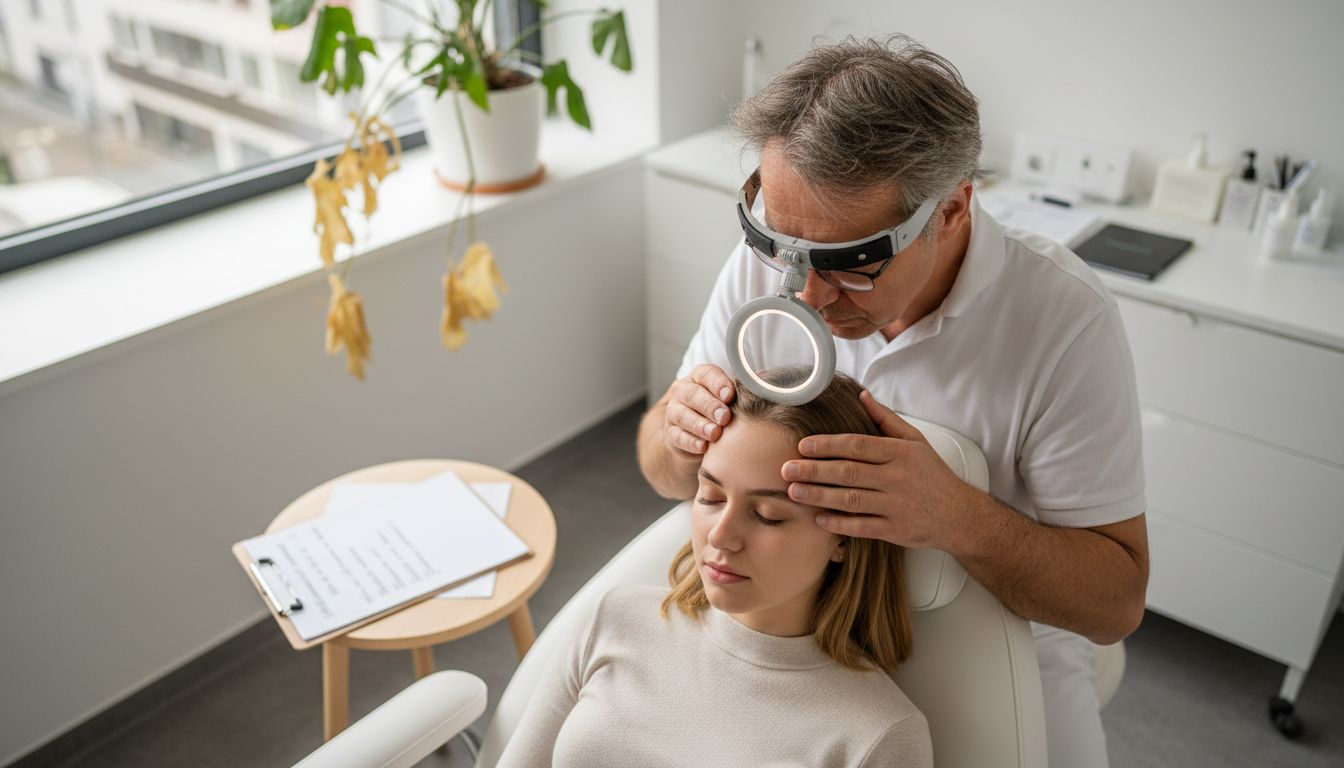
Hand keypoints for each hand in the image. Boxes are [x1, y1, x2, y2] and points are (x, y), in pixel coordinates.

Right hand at [662, 364, 735, 456]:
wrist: (699, 434)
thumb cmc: (721, 411)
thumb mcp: (731, 398)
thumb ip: (744, 388)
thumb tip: (763, 378)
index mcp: (700, 377)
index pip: (706, 374)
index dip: (718, 383)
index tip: (730, 395)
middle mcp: (684, 391)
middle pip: (693, 394)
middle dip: (710, 406)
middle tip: (724, 417)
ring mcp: (674, 412)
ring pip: (682, 415)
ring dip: (699, 425)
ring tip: (715, 434)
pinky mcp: (671, 433)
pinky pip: (677, 436)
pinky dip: (690, 442)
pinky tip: (703, 447)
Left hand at [781, 390, 977, 550]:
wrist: (960, 515)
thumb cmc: (933, 475)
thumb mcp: (915, 441)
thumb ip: (886, 419)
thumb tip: (861, 395)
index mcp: (900, 453)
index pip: (857, 446)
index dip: (827, 445)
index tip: (802, 446)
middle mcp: (898, 478)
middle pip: (849, 472)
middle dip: (814, 470)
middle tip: (786, 468)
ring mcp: (896, 505)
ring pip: (851, 500)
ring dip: (819, 496)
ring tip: (794, 492)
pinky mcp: (896, 530)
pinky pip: (862, 527)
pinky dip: (839, 524)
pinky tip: (818, 519)